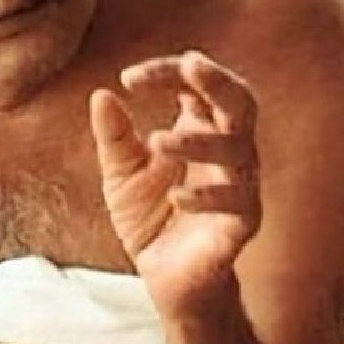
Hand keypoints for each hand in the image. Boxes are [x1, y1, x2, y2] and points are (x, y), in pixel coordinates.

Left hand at [90, 51, 260, 319]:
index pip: (194, 85)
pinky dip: (207, 196)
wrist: (165, 279)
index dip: (167, 72)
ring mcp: (240, 184)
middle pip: (239, 100)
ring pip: (238, 148)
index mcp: (200, 129)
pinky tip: (174, 198)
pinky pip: (237, 201)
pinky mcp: (243, 222)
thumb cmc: (150, 219)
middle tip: (190, 64)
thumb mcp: (121, 175)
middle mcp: (227, 150)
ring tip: (157, 141)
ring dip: (199, 142)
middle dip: (218, 80)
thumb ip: (115, 138)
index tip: (129, 78)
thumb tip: (101, 94)